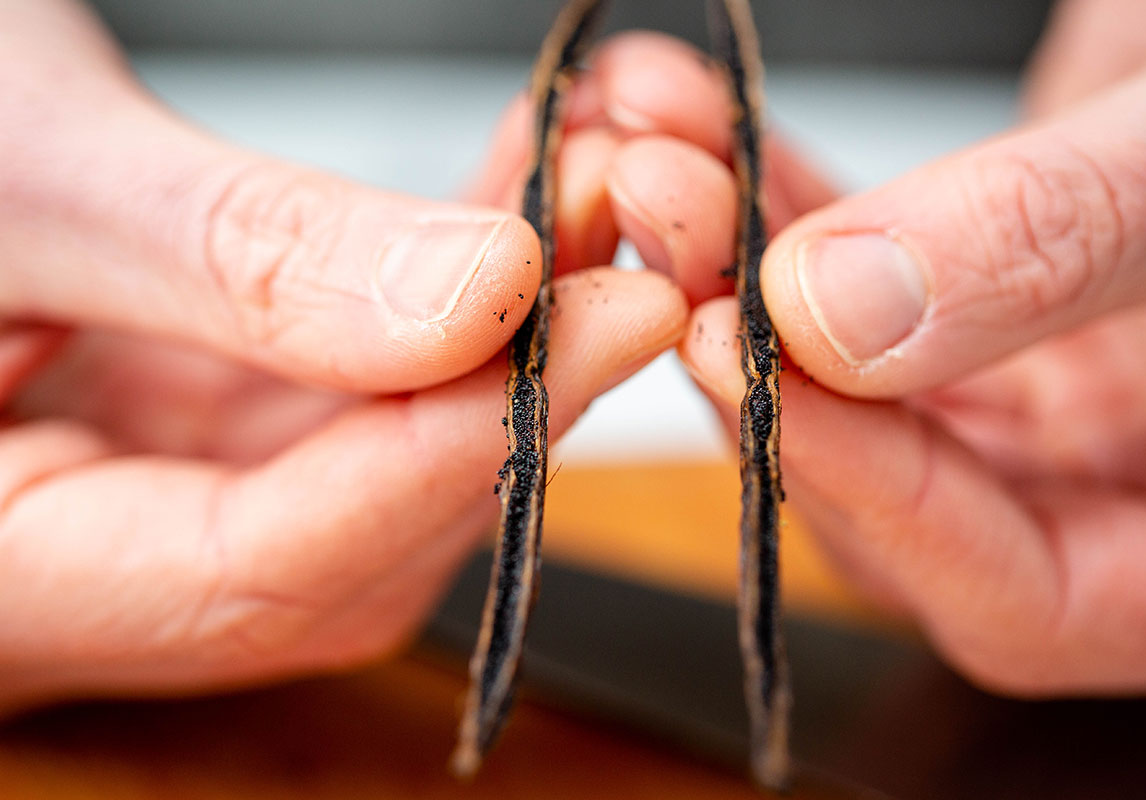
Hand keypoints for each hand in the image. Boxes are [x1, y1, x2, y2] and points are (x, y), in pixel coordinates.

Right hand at [0, 2, 695, 711]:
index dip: (454, 453)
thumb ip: (238, 257)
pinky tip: (527, 199)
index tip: (614, 319)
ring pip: (386, 457)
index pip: (264, 569)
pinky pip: (365, 383)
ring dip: (512, 337)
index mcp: (2, 572)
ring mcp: (163, 489)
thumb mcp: (22, 171)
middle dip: (514, 391)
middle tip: (634, 247)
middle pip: (359, 533)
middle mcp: (97, 561)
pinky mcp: (212, 413)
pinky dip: (455, 298)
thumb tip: (485, 295)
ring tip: (598, 197)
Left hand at [605, 6, 1145, 693]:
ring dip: (724, 257)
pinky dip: (764, 193)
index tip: (747, 360)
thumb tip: (837, 317)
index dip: (872, 493)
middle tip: (662, 217)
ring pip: (834, 371)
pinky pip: (841, 269)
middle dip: (754, 350)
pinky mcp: (974, 291)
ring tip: (647, 147)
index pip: (1021, 595)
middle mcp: (1106, 475)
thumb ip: (1067, 246)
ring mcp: (1033, 385)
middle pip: (885, 479)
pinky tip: (691, 113)